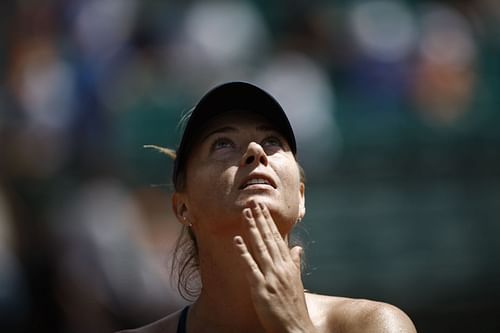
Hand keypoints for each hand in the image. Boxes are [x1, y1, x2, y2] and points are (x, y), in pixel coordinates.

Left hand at [234, 200, 316, 332]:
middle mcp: (281, 268)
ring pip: (260, 248)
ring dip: (252, 229)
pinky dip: (243, 252)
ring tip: (245, 214)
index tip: (263, 208)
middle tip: (252, 202)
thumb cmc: (296, 306)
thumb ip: (295, 262)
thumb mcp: (297, 281)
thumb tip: (297, 247)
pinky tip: (237, 240)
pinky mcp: (262, 288)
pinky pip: (251, 267)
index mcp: (289, 265)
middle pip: (269, 238)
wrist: (297, 329)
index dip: (269, 222)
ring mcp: (271, 277)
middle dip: (260, 219)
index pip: (278, 238)